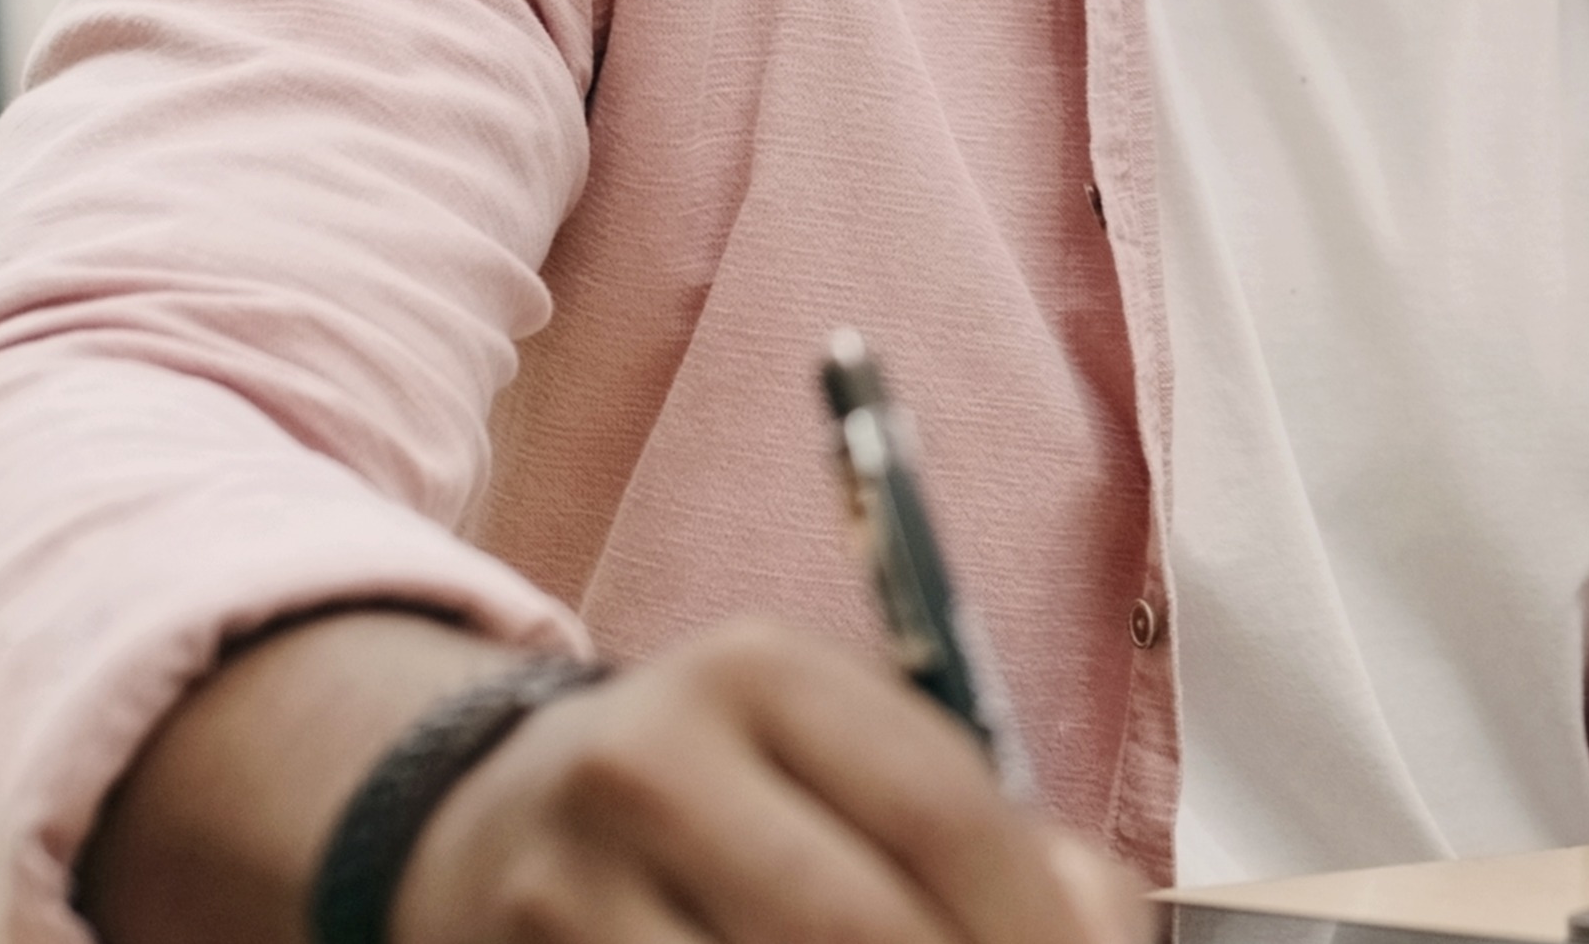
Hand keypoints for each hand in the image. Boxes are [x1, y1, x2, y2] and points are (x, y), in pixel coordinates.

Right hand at [403, 621, 1141, 943]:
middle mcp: (650, 762)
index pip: (943, 811)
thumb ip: (993, 837)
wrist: (492, 821)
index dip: (1035, 925)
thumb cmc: (731, 794)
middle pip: (855, 929)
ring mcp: (567, 886)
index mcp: (761, 672)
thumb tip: (1096, 939)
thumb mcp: (847, 758)